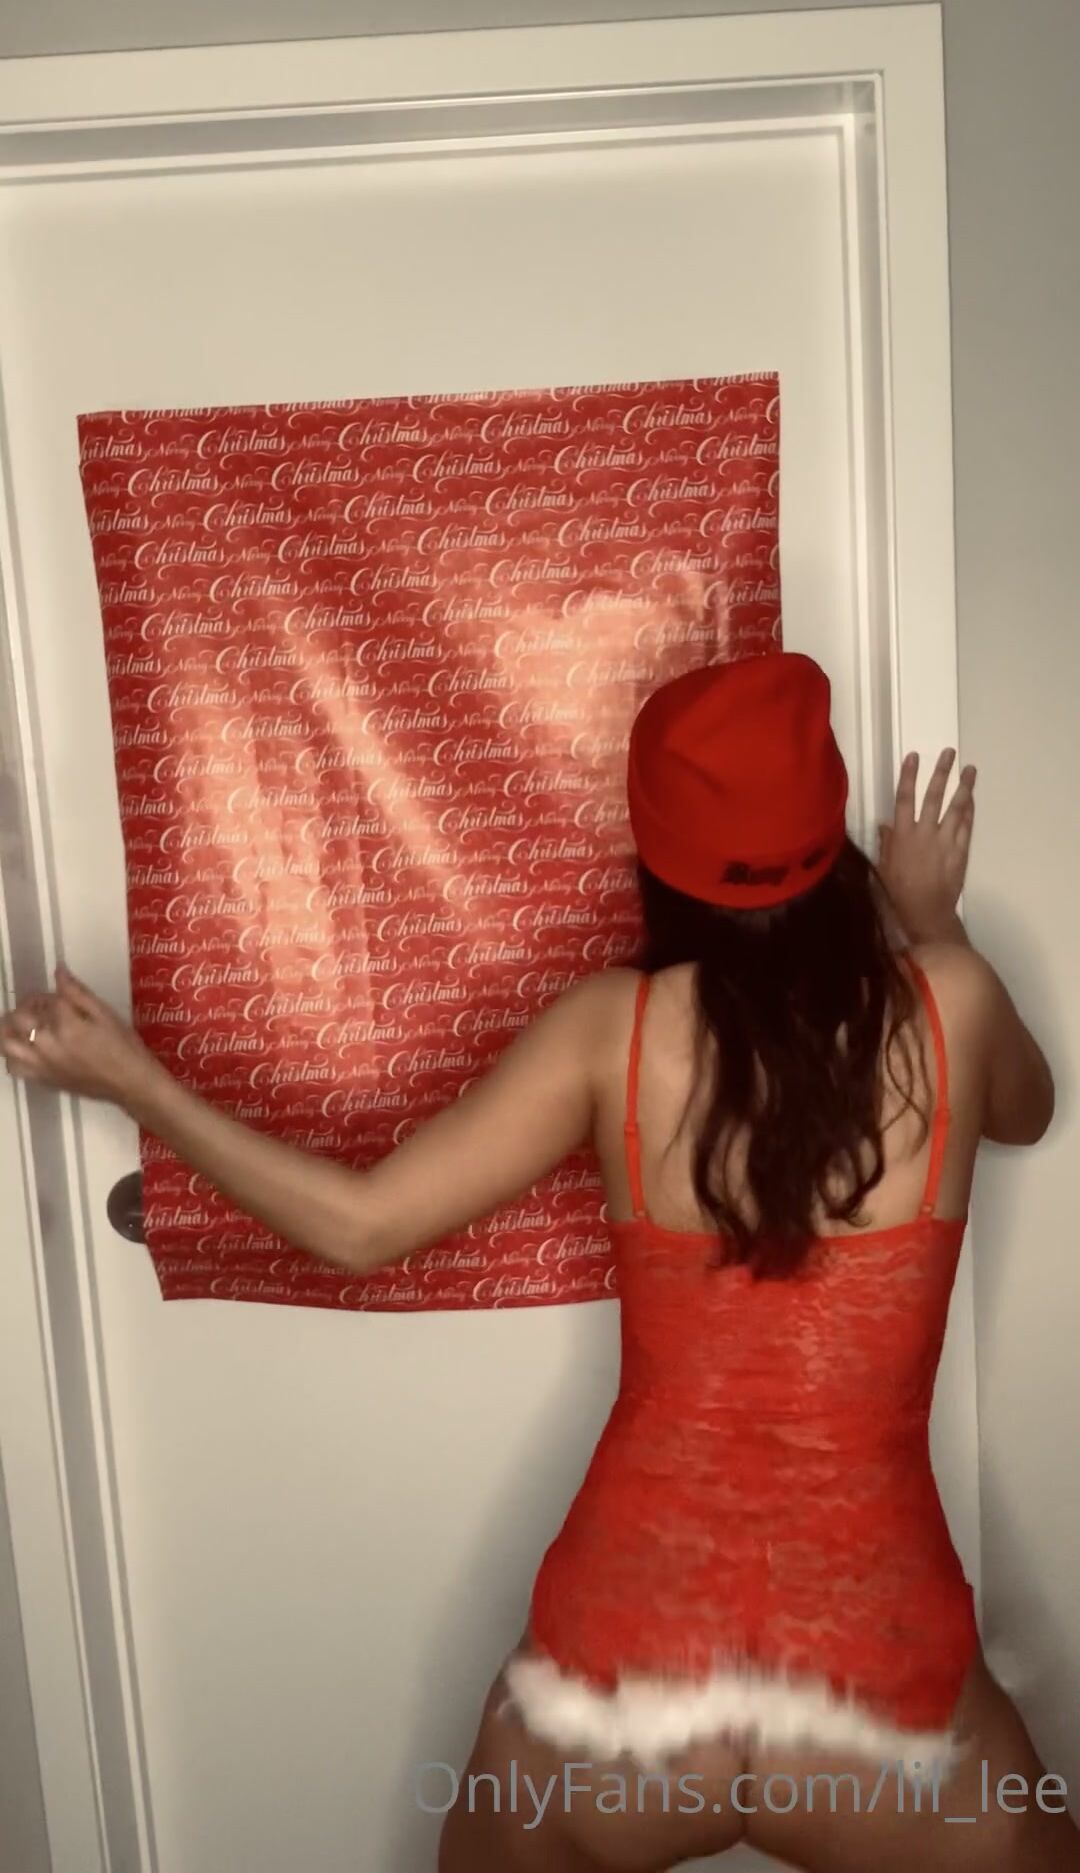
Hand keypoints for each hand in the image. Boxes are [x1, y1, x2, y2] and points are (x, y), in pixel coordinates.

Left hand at [0, 963, 162, 1106]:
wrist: (129, 1083)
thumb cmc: (123, 1046)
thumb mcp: (105, 1014)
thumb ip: (78, 992)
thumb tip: (58, 971)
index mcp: (66, 1025)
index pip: (45, 1000)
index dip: (49, 994)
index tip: (58, 994)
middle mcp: (47, 1045)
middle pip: (19, 1018)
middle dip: (27, 1006)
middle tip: (40, 1006)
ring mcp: (41, 1064)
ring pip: (7, 1043)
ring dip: (10, 1029)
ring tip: (24, 1025)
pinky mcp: (42, 1079)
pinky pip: (14, 1067)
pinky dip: (14, 1054)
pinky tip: (26, 1048)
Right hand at [877, 748, 975, 943]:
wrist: (925, 912)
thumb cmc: (898, 892)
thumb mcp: (883, 867)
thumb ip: (887, 843)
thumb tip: (885, 824)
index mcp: (902, 835)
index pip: (904, 798)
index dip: (908, 776)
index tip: (914, 756)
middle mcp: (924, 833)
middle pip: (934, 796)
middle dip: (941, 773)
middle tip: (949, 753)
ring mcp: (945, 841)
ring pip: (956, 807)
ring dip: (964, 787)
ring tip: (970, 769)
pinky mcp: (960, 851)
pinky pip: (966, 826)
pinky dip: (969, 811)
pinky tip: (971, 799)